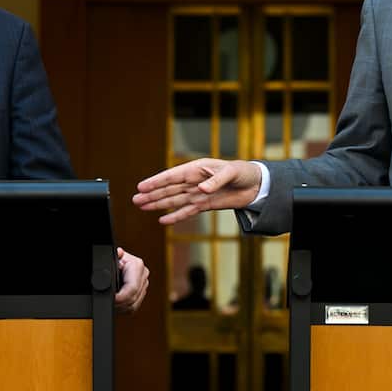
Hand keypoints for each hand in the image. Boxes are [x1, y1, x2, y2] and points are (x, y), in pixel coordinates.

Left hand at [114, 247, 148, 313]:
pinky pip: (134, 306)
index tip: (112, 301)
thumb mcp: (111, 259)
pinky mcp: (141, 293)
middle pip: (133, 298)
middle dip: (120, 304)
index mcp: (137, 265)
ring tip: (112, 305)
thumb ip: (115, 257)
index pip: (132, 288)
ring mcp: (144, 284)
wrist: (114, 263)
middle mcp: (143, 274)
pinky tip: (117, 305)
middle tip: (110, 305)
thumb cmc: (112, 261)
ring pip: (134, 304)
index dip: (120, 297)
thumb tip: (119, 252)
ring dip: (122, 307)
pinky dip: (124, 308)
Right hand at [132, 158, 262, 224]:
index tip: (141, 186)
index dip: (156, 182)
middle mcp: (195, 181)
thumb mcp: (231, 172)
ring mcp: (198, 194)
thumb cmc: (243, 172)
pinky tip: (163, 220)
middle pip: (169, 189)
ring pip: (174, 200)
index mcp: (197, 169)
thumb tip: (200, 189)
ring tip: (142, 207)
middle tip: (135, 200)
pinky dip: (175, 216)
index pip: (173, 176)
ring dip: (158, 204)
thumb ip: (215, 181)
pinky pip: (187, 211)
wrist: (256, 185)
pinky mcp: (205, 204)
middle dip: (152, 195)